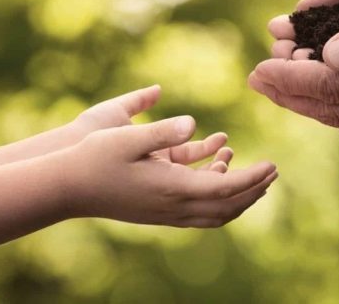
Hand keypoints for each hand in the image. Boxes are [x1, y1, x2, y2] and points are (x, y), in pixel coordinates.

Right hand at [61, 88, 277, 226]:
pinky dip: (216, 196)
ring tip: (253, 176)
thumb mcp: (126, 137)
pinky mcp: (158, 210)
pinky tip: (216, 170)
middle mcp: (172, 206)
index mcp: (171, 188)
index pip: (225, 189)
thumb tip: (193, 124)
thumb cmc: (94, 158)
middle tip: (272, 173)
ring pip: (214, 214)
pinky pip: (198, 210)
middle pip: (226, 207)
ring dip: (237, 197)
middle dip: (253, 191)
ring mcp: (165, 213)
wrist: (66, 188)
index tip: (273, 165)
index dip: (253, 178)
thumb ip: (162, 131)